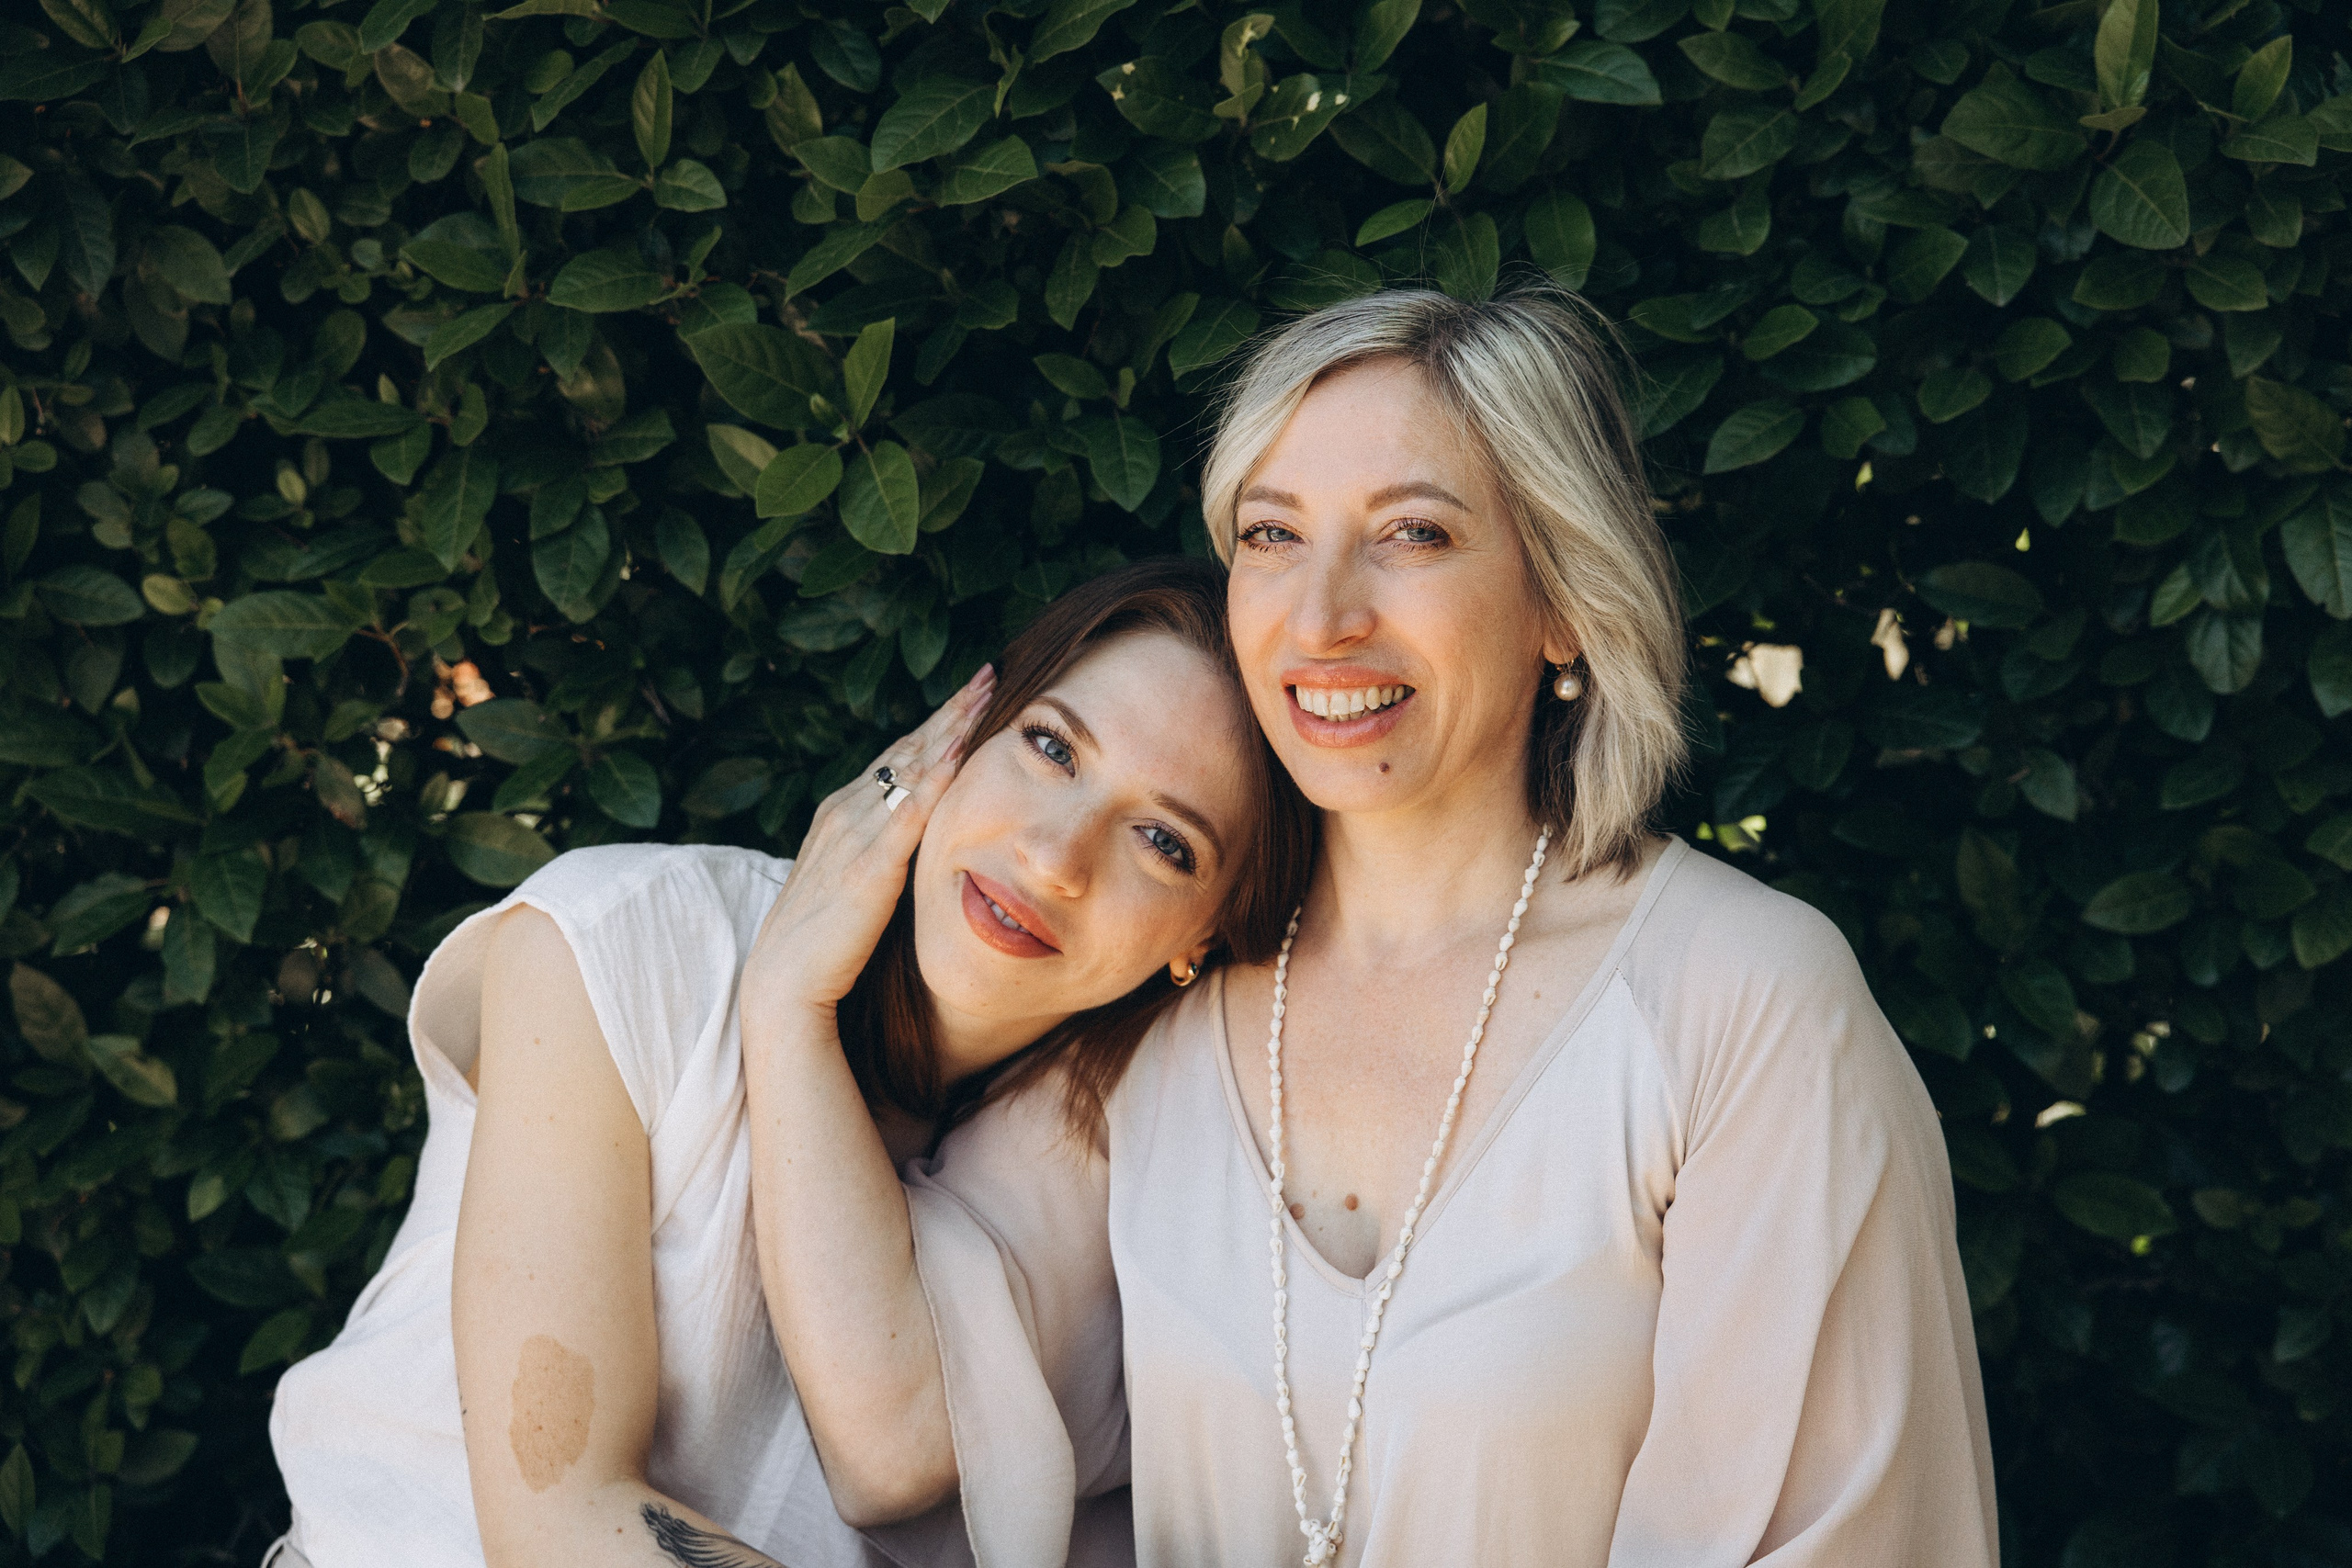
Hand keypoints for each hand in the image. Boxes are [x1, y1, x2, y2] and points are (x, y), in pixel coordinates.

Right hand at [740, 665, 995, 1019]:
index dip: (934, 724)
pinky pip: (908, 813)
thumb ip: (879, 854)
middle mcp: (845, 812)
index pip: (896, 757)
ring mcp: (855, 835)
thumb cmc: (822, 942)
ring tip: (983, 695)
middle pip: (907, 748)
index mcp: (840, 814)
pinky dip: (933, 778)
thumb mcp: (852, 882)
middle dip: (949, 710)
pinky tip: (959, 752)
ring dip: (948, 728)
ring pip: (910, 768)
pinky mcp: (869, 867)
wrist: (785, 983)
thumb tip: (914, 842)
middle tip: (986, 674)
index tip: (969, 695)